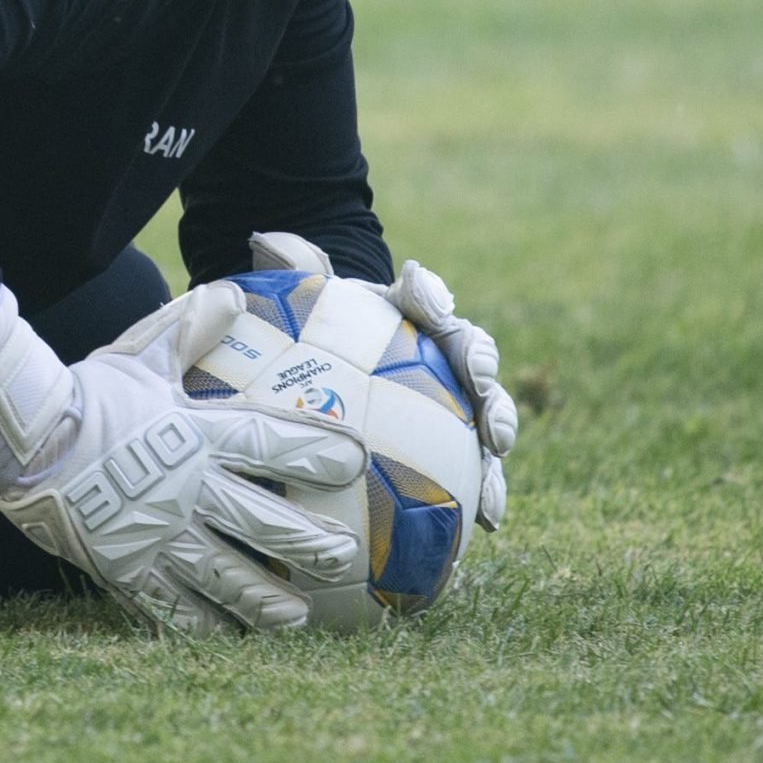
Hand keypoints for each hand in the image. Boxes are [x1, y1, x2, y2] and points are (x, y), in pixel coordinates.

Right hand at [0, 284, 367, 632]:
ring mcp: (159, 536)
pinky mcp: (129, 570)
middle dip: (307, 542)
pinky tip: (227, 637)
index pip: (271, 444)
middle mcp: (188, 490)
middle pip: (263, 522)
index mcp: (195, 436)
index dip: (316, 451)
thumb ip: (189, 327)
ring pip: (227, 575)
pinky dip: (204, 625)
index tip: (355, 461)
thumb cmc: (87, 395)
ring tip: (297, 617)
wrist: (23, 442)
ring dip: (265, 598)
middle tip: (343, 558)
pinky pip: (174, 607)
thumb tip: (231, 290)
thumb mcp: (141, 354)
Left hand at [248, 231, 518, 531]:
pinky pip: (476, 468)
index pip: (425, 296)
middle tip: (480, 395)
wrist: (338, 369)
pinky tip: (485, 521)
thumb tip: (266, 240)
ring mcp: (457, 400)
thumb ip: (292, 271)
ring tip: (494, 463)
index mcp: (410, 312)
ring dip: (496, 434)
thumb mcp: (302, 305)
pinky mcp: (458, 446)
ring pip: (488, 413)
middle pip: (474, 357)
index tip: (427, 302)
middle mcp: (443, 354)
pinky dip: (484, 491)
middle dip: (484, 373)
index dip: (430, 296)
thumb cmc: (321, 335)